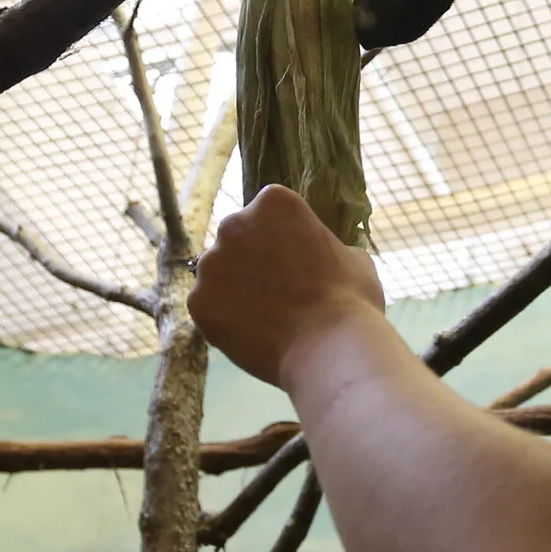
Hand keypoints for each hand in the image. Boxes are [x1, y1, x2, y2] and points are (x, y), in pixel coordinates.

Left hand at [189, 184, 385, 385]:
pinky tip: (252, 333)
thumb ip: (325, 247)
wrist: (328, 348)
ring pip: (218, 273)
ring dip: (235, 288)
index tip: (297, 261)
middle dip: (252, 259)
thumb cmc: (350, 298)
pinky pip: (208, 306)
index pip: (268, 212)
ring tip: (265, 316)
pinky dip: (224, 319)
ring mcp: (211, 263)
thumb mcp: (352, 257)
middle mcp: (234, 224)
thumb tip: (320, 256)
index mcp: (273, 203)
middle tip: (279, 290)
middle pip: (237, 237)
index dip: (283, 238)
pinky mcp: (198, 301)